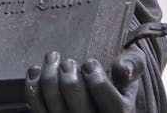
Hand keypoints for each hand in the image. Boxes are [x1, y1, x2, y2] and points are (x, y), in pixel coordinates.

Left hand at [24, 50, 145, 112]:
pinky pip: (35, 104)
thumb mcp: (132, 79)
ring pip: (52, 96)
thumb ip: (133, 66)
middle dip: (68, 70)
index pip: (101, 91)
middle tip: (68, 62)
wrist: (103, 111)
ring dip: (49, 71)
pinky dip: (33, 83)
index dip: (93, 71)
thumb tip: (123, 69)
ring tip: (53, 58)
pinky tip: (37, 70)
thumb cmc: (118, 90)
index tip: (90, 63)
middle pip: (72, 91)